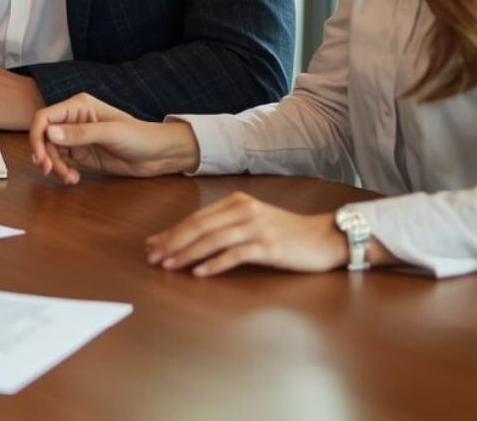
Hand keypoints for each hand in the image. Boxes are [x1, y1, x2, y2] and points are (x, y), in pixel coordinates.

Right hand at [27, 93, 200, 181]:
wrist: (158, 155)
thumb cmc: (139, 137)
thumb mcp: (110, 133)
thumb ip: (80, 133)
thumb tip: (49, 133)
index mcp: (78, 106)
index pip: (44, 118)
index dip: (36, 136)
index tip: (40, 157)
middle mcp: (73, 120)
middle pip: (44, 137)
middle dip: (45, 155)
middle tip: (50, 171)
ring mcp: (76, 138)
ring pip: (50, 152)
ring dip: (55, 166)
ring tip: (69, 178)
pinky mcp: (81, 155)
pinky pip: (61, 162)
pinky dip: (62, 172)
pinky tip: (73, 179)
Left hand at [145, 193, 348, 276]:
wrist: (325, 237)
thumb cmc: (287, 233)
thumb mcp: (253, 221)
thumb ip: (226, 226)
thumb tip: (191, 240)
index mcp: (237, 202)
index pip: (196, 218)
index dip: (171, 232)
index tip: (151, 245)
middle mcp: (245, 211)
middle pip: (199, 227)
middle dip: (172, 242)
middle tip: (152, 257)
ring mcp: (257, 228)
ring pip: (213, 240)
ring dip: (187, 253)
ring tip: (168, 265)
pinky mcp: (269, 247)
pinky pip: (236, 255)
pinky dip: (215, 263)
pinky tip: (200, 273)